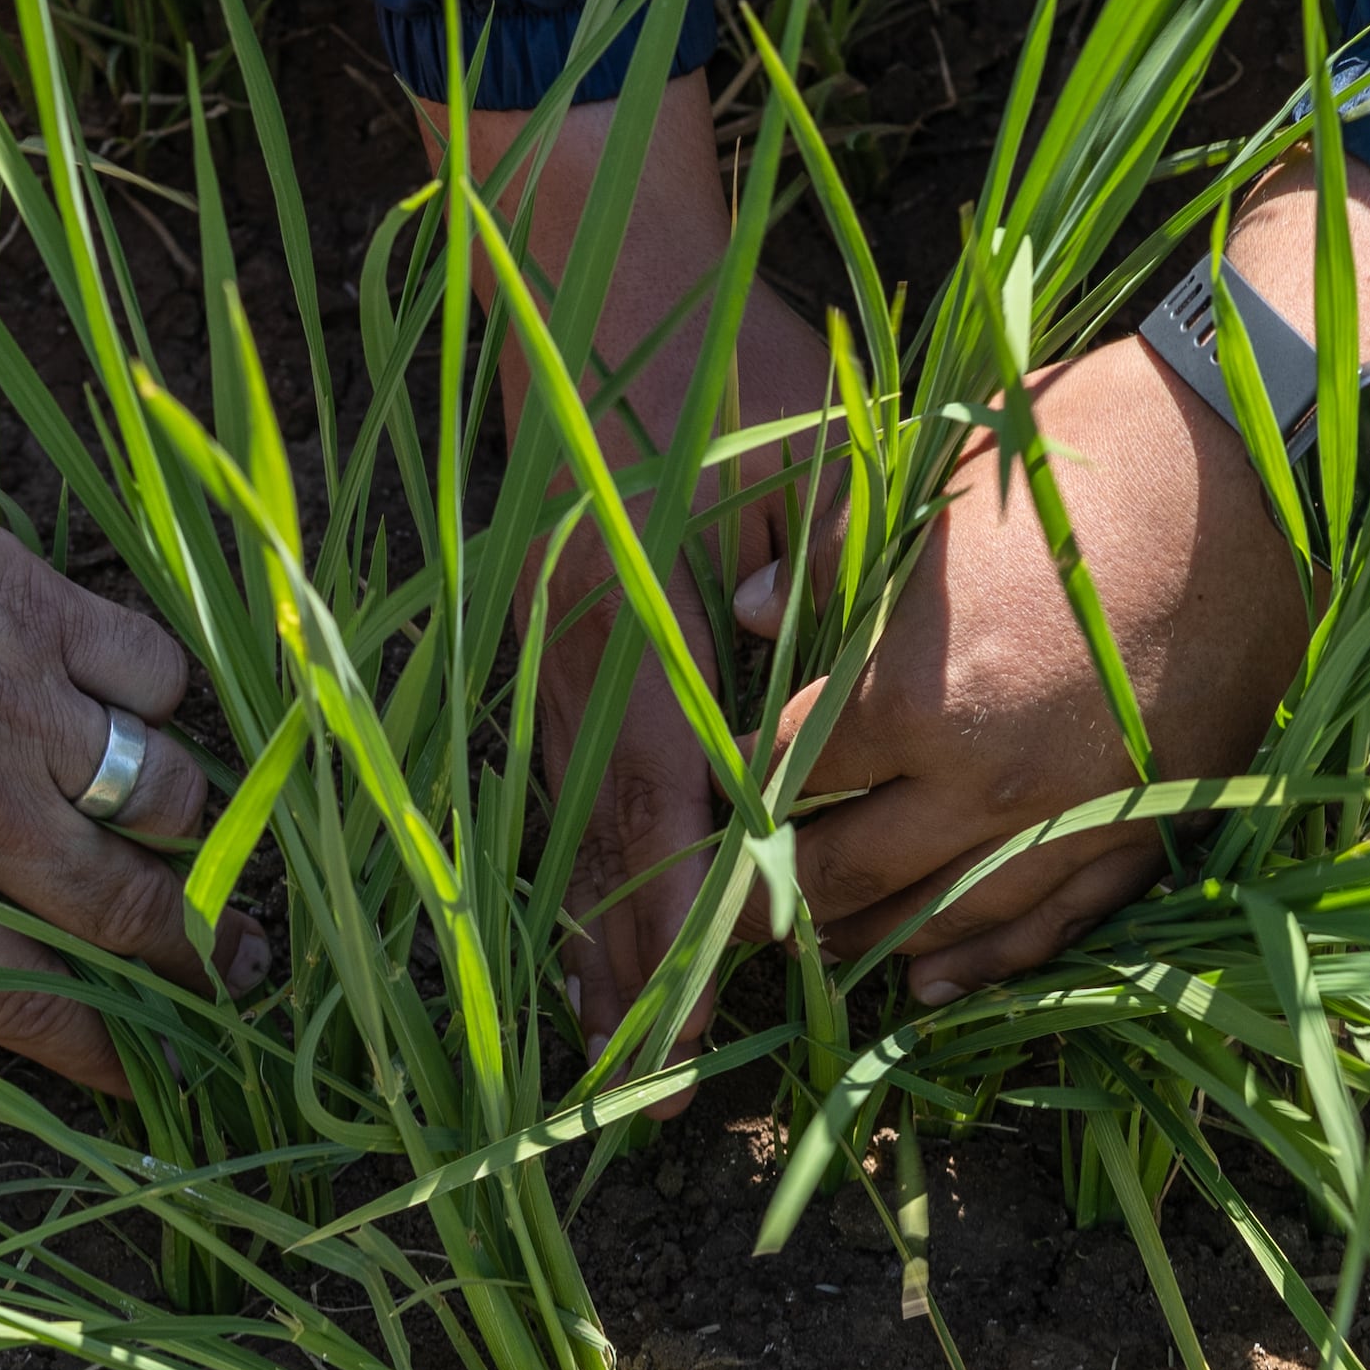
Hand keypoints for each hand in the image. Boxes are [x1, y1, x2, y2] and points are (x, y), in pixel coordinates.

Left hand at [0, 423, 245, 1093]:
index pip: (21, 995)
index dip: (94, 1047)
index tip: (144, 1073)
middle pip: (125, 906)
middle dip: (194, 954)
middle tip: (240, 968)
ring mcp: (19, 703)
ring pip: (162, 788)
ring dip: (184, 823)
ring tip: (192, 830)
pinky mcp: (35, 605)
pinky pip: (148, 668)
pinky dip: (156, 694)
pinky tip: (138, 699)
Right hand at [445, 75, 836, 1067]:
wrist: (591, 268)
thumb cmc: (729, 359)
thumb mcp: (814, 470)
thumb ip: (825, 603)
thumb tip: (811, 726)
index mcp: (640, 637)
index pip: (667, 834)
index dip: (681, 950)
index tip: (690, 1048)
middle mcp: (574, 664)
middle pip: (601, 858)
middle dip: (623, 980)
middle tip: (641, 1101)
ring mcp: (545, 651)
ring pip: (573, 824)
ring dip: (598, 931)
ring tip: (616, 1047)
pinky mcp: (544, 633)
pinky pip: (568, 771)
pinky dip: (590, 853)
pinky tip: (603, 921)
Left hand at [754, 337, 1305, 999]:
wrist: (1251, 470)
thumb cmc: (1080, 458)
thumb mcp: (932, 491)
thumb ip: (830, 570)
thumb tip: (746, 620)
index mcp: (915, 692)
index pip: (789, 776)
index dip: (744, 793)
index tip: (720, 804)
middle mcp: (986, 782)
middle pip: (851, 871)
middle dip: (789, 891)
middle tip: (748, 902)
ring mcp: (1073, 818)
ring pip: (946, 919)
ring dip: (875, 940)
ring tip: (826, 947)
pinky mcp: (1147, 829)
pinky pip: (1053, 927)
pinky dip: (987, 963)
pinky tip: (934, 984)